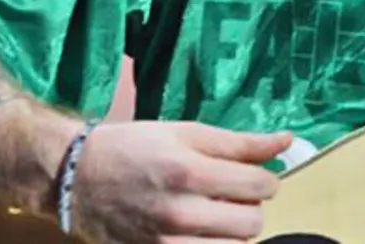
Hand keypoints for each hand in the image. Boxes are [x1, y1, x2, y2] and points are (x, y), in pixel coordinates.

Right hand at [70, 120, 291, 243]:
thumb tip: (285, 141)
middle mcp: (180, 213)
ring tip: (218, 214)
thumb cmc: (135, 147)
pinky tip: (204, 232)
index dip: (267, 179)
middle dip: (252, 207)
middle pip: (252, 223)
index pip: (259, 187)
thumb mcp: (188, 132)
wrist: (79, 178)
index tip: (257, 175)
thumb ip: (240, 142)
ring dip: (235, 232)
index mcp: (190, 173)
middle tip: (235, 195)